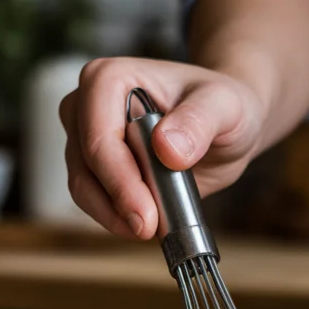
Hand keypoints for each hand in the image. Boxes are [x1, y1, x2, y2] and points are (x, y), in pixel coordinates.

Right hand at [59, 57, 266, 238]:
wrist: (223, 126)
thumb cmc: (221, 106)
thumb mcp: (225, 106)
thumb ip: (199, 121)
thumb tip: (167, 148)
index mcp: (109, 79)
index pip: (100, 138)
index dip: (120, 181)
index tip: (147, 214)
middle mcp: (86, 105)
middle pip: (85, 167)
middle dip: (117, 203)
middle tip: (150, 229)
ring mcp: (85, 138)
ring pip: (84, 188)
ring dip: (115, 216)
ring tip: (153, 227)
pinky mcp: (93, 167)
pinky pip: (94, 200)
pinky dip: (117, 218)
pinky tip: (147, 223)